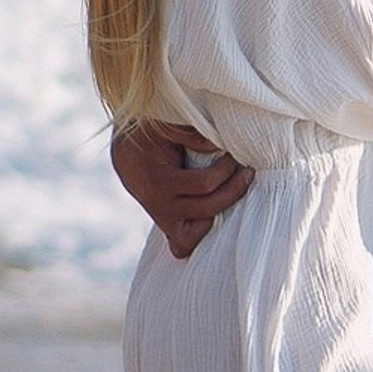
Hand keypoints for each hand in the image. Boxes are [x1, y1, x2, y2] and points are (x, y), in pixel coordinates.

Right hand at [110, 122, 251, 258]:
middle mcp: (158, 205)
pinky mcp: (166, 226)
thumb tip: (217, 144)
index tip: (234, 155)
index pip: (204, 184)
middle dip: (235, 188)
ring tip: (234, 189)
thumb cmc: (148, 134)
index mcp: (158, 180)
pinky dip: (201, 234)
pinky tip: (216, 212)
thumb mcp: (165, 126)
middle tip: (247, 171)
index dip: (226, 170)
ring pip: (197, 234)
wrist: (125, 152)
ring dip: (222, 213)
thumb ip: (190, 134)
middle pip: (209, 208)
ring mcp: (162, 220)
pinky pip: (183, 245)